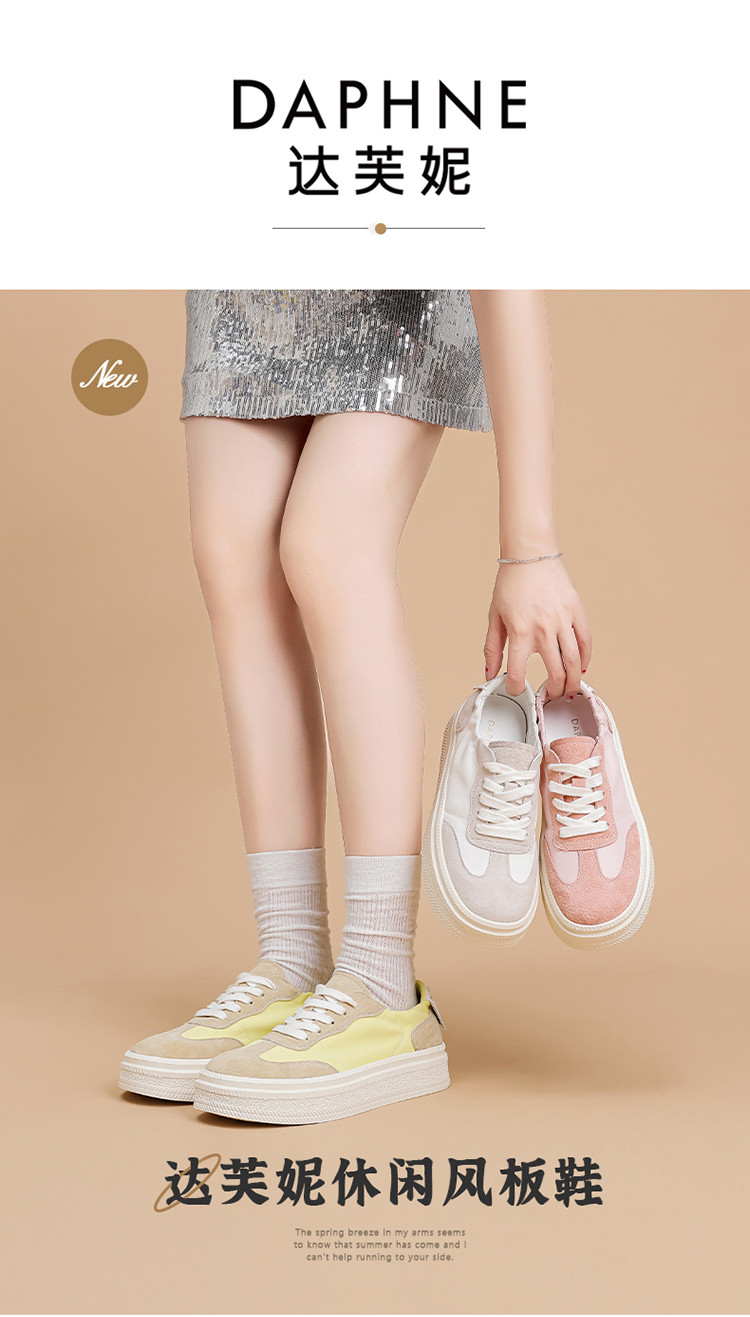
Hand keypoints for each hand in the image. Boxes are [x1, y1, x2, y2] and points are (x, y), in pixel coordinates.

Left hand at [484, 558, 591, 698]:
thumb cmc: (510, 585)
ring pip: (574, 662)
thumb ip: (492, 648)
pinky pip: (585, 641)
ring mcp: (563, 621)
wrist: (530, 556)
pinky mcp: (576, 611)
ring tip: (569, 690)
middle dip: (553, 692)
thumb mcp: (494, 617)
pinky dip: (585, 659)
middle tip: (551, 697)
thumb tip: (489, 674)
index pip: (518, 673)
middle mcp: (543, 629)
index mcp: (520, 632)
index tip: (516, 689)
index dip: (516, 688)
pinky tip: (580, 668)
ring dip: (573, 682)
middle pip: (555, 673)